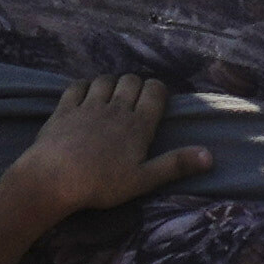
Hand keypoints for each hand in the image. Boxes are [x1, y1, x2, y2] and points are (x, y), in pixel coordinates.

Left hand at [10, 67, 204, 228]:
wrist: (53, 179)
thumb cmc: (101, 183)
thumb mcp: (143, 180)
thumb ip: (175, 165)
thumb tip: (210, 156)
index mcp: (138, 124)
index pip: (155, 91)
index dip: (157, 91)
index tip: (155, 101)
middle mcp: (116, 108)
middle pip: (131, 81)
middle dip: (135, 86)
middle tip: (132, 102)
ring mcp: (88, 105)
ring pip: (105, 79)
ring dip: (111, 84)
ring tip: (110, 98)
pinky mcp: (64, 108)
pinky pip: (78, 85)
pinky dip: (84, 86)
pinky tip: (85, 95)